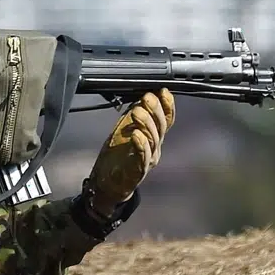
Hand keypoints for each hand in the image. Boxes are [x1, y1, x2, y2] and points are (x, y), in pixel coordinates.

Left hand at [86, 89, 174, 214]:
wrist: (107, 183)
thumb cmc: (117, 156)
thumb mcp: (124, 130)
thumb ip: (133, 116)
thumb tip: (140, 96)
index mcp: (153, 137)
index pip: (166, 120)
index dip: (167, 106)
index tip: (163, 92)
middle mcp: (155, 147)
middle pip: (162, 127)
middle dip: (156, 110)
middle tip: (148, 98)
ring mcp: (148, 159)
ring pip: (154, 139)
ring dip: (147, 124)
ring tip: (138, 111)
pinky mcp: (138, 170)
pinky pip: (142, 156)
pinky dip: (140, 144)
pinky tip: (136, 135)